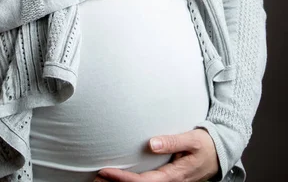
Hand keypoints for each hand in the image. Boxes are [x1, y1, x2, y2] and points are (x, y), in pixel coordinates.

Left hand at [94, 128, 219, 181]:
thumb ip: (172, 141)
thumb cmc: (205, 145)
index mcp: (174, 176)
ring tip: (102, 178)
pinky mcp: (168, 180)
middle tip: (96, 176)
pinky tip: (120, 177)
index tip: (105, 171)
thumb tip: (152, 143)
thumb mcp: (192, 140)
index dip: (123, 179)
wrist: (220, 154)